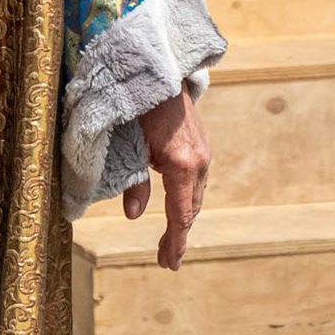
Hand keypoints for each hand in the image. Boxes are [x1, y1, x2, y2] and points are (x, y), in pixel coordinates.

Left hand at [122, 83, 209, 270]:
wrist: (161, 69)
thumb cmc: (139, 104)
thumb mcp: (129, 142)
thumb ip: (133, 181)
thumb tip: (134, 215)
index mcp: (182, 164)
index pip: (180, 215)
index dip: (173, 242)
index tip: (168, 264)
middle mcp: (199, 161)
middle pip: (190, 209)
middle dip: (178, 235)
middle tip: (166, 259)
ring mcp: (204, 152)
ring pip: (195, 195)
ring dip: (184, 217)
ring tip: (171, 239)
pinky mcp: (201, 144)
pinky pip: (197, 180)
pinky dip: (188, 198)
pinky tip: (179, 204)